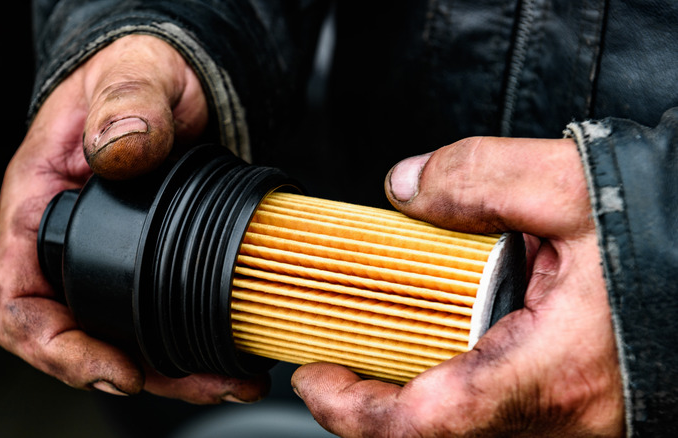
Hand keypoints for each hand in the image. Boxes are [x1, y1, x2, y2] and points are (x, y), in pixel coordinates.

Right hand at [0, 35, 267, 401]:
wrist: (172, 81)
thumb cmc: (137, 76)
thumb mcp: (132, 78)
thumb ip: (126, 109)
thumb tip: (122, 152)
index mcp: (40, 208)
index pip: (20, 303)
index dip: (58, 350)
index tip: (114, 371)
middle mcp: (72, 244)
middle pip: (82, 338)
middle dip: (137, 375)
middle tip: (200, 383)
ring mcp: (113, 258)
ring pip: (129, 338)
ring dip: (177, 371)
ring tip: (231, 380)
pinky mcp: (154, 261)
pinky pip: (164, 315)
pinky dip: (195, 343)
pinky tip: (234, 351)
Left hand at [291, 137, 624, 435]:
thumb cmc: (673, 235)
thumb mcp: (573, 185)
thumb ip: (479, 177)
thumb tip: (408, 188)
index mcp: (552, 375)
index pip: (425, 422)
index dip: (353, 411)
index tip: (312, 378)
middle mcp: (564, 419)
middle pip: (438, 437)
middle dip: (374, 407)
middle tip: (336, 362)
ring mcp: (576, 423)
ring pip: (471, 431)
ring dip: (415, 399)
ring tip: (378, 352)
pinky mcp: (583, 410)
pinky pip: (504, 417)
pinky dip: (457, 390)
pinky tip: (445, 348)